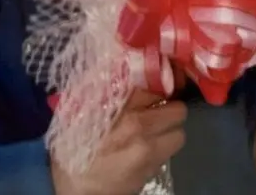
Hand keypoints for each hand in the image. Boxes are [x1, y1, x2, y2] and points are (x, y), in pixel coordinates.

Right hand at [52, 90, 186, 194]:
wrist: (78, 188)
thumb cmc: (75, 147)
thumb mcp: (82, 113)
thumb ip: (105, 92)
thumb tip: (126, 72)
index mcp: (119, 106)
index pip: (156, 84)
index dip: (162, 83)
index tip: (162, 84)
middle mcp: (139, 125)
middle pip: (178, 109)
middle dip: (171, 110)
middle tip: (161, 111)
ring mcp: (149, 149)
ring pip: (180, 133)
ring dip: (171, 132)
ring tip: (157, 133)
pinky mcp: (154, 169)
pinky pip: (170, 153)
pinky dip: (163, 149)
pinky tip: (148, 150)